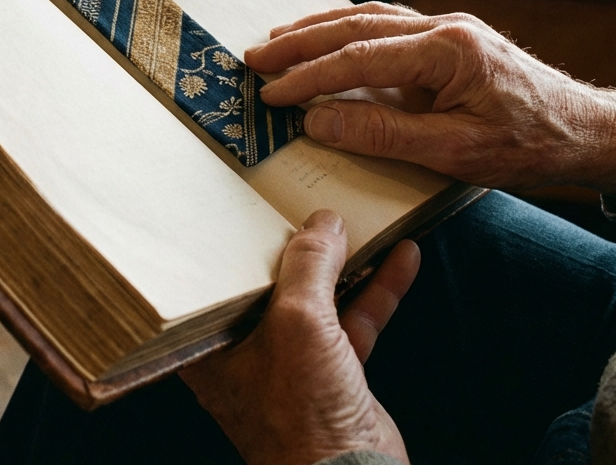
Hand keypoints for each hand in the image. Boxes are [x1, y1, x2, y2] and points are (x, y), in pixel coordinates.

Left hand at [182, 211, 416, 464]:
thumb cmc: (303, 416)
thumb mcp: (299, 321)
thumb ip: (308, 265)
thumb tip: (323, 221)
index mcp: (214, 341)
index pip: (218, 276)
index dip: (234, 238)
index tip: (248, 201)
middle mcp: (247, 349)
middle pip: (271, 282)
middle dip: (295, 244)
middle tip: (305, 200)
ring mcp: (293, 362)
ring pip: (318, 297)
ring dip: (345, 262)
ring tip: (361, 220)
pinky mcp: (335, 373)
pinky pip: (355, 318)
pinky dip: (377, 289)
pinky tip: (401, 258)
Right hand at [245, 3, 615, 192]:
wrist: (587, 130)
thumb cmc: (530, 144)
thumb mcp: (456, 152)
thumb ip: (383, 133)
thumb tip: (317, 120)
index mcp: (447, 49)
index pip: (358, 58)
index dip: (309, 77)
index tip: (271, 93)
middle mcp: (443, 26)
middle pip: (354, 25)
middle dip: (300, 41)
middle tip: (255, 56)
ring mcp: (446, 27)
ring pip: (367, 17)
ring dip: (318, 28)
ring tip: (278, 40)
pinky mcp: (447, 38)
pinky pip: (385, 25)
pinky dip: (346, 31)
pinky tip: (327, 38)